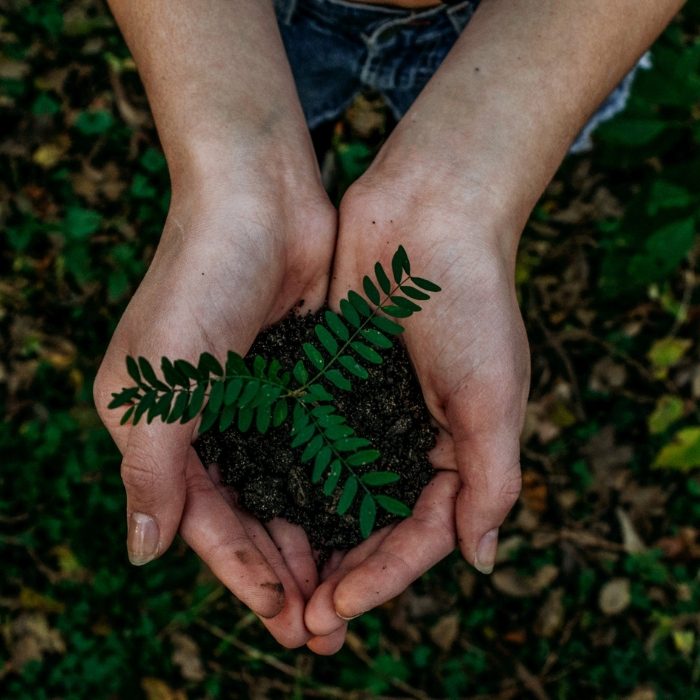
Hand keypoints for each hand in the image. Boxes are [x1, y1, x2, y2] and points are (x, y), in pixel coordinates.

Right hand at [94, 168, 336, 647]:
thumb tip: (142, 552)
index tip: (284, 616)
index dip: (241, 572)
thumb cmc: (200, 279)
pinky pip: (316, 447)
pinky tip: (362, 519)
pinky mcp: (299, 378)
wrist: (258, 198)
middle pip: (247, 514)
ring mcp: (256, 400)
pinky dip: (334, 485)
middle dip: (282, 569)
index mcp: (160, 427)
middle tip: (323, 625)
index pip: (202, 520)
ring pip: (286, 488)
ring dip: (312, 537)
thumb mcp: (158, 381)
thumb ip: (149, 468)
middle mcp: (207, 421)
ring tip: (347, 587)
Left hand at [304, 176, 529, 644]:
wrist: (429, 214)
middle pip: (374, 523)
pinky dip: (288, 476)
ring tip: (276, 580)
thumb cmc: (473, 302)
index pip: (422, 533)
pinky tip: (258, 507)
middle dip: (343, 571)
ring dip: (310, 536)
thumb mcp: (494, 396)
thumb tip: (481, 560)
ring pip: (335, 491)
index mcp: (457, 448)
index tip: (340, 606)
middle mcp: (410, 437)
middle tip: (302, 619)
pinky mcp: (331, 379)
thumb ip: (491, 480)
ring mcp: (368, 410)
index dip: (385, 576)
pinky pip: (308, 439)